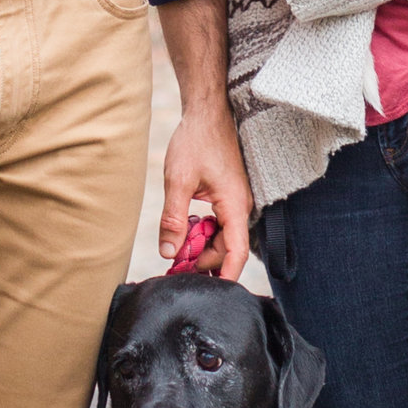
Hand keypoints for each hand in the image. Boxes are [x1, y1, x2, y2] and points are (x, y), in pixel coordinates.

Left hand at [159, 92, 253, 280]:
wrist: (206, 112)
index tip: (212, 294)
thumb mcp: (178, 181)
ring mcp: (235, 201)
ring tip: (175, 250)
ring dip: (201, 247)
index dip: (225, 276)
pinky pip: (219, 224)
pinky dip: (203, 232)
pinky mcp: (228, 195)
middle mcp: (240, 206)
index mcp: (234, 205)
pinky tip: (185, 230)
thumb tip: (167, 251)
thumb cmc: (196, 141)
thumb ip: (174, 218)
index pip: (236, 252)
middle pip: (227, 249)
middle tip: (174, 268)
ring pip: (222, 237)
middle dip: (204, 262)